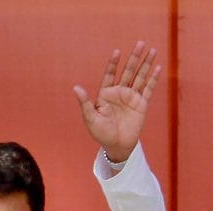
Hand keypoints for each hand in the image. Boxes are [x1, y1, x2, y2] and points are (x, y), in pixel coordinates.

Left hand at [73, 41, 160, 162]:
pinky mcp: (142, 104)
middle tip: (140, 43)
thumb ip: (85, 103)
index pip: (110, 75)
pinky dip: (153, 79)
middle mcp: (119, 92)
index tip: (117, 51)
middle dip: (134, 58)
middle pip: (128, 71)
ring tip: (151, 50)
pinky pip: (148, 89)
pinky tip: (157, 67)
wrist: (116, 145)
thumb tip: (75, 87)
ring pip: (140, 77)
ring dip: (146, 64)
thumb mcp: (90, 118)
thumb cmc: (100, 133)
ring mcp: (131, 97)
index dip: (114, 63)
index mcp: (105, 94)